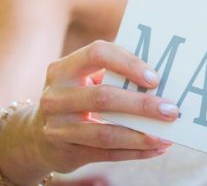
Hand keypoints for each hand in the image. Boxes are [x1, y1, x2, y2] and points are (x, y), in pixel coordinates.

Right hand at [27, 40, 179, 173]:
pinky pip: (107, 153)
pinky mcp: (66, 153)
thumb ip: (113, 75)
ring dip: (141, 135)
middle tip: (171, 110)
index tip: (155, 77)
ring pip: (105, 132)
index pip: (97, 54)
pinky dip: (135, 152)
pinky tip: (157, 148)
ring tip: (166, 136)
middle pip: (103, 97)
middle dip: (142, 105)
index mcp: (63, 69)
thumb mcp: (82, 80)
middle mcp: (56, 96)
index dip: (128, 63)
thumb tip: (162, 79)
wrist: (35, 136)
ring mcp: (58, 128)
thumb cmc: (75, 97)